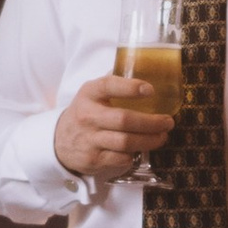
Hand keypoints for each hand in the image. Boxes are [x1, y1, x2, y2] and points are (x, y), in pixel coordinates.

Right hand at [53, 72, 177, 182]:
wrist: (59, 141)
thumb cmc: (85, 114)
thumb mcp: (92, 94)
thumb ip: (113, 84)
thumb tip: (144, 69)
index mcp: (89, 94)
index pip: (108, 86)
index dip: (130, 87)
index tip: (150, 90)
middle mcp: (87, 115)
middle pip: (124, 120)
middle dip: (151, 122)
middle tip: (167, 122)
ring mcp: (89, 139)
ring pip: (125, 142)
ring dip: (149, 140)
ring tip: (162, 137)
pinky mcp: (92, 159)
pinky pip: (120, 158)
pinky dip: (134, 155)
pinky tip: (140, 150)